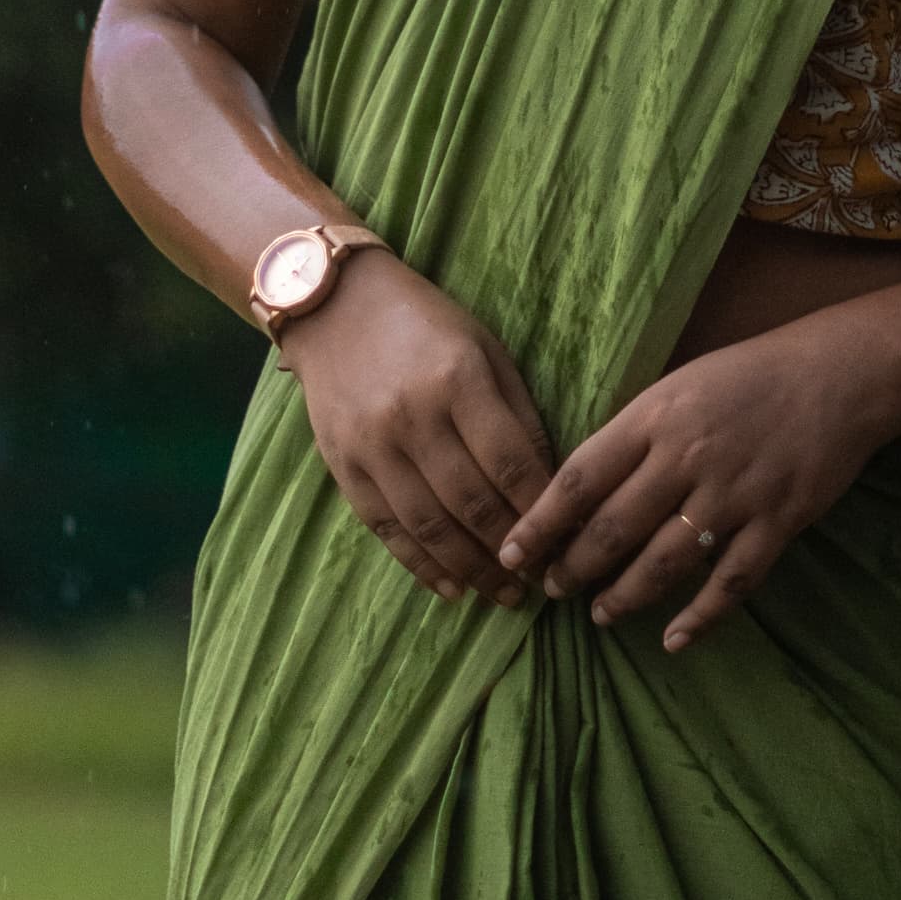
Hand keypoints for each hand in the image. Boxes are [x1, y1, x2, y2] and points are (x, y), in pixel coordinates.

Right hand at [281, 253, 553, 604]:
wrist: (334, 304)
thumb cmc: (425, 323)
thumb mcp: (484, 348)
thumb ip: (515, 412)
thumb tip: (546, 483)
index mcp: (458, 379)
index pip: (511, 461)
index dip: (541, 508)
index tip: (566, 537)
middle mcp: (412, 415)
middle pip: (472, 502)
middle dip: (512, 548)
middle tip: (542, 580)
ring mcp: (372, 444)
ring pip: (429, 525)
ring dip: (471, 569)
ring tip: (503, 595)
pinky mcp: (342, 463)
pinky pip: (385, 527)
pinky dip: (419, 564)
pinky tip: (451, 586)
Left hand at [495, 315, 900, 656]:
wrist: (841, 373)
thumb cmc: (751, 374)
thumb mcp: (680, 384)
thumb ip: (635, 432)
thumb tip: (582, 487)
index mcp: (656, 416)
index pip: (580, 477)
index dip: (540, 522)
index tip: (512, 552)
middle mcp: (689, 457)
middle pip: (614, 527)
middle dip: (574, 567)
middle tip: (553, 590)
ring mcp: (735, 493)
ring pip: (665, 562)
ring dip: (625, 597)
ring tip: (601, 614)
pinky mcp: (778, 521)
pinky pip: (731, 582)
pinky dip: (701, 617)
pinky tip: (675, 640)